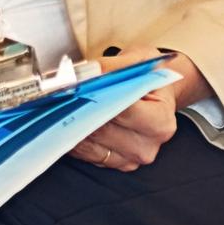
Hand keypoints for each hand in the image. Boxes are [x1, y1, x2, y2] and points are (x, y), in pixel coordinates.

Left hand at [69, 48, 207, 172]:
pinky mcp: (116, 164)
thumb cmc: (150, 77)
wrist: (157, 92)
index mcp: (160, 120)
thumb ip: (112, 67)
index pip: (122, 112)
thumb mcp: (138, 60)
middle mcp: (148, 144)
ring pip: (90, 144)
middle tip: (63, 95)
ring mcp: (132, 158)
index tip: (77, 88)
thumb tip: (85, 75)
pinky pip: (86, 154)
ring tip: (63, 106)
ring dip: (73, 126)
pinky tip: (70, 121)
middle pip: (103, 130)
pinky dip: (75, 137)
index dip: (97, 99)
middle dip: (80, 111)